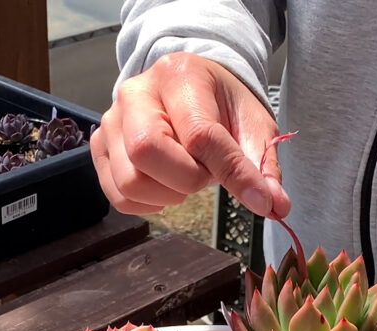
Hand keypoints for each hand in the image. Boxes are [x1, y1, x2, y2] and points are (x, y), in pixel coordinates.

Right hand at [91, 52, 290, 217]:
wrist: (189, 87)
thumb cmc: (222, 105)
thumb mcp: (252, 125)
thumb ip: (263, 165)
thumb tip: (276, 207)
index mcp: (179, 77)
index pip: (199, 135)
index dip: (232, 174)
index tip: (261, 200)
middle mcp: (135, 93)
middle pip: (146, 152)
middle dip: (187, 178)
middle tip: (206, 172)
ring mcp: (111, 120)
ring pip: (130, 180)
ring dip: (168, 193)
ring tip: (186, 174)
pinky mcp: (100, 146)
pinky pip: (119, 196)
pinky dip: (149, 203)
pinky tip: (167, 185)